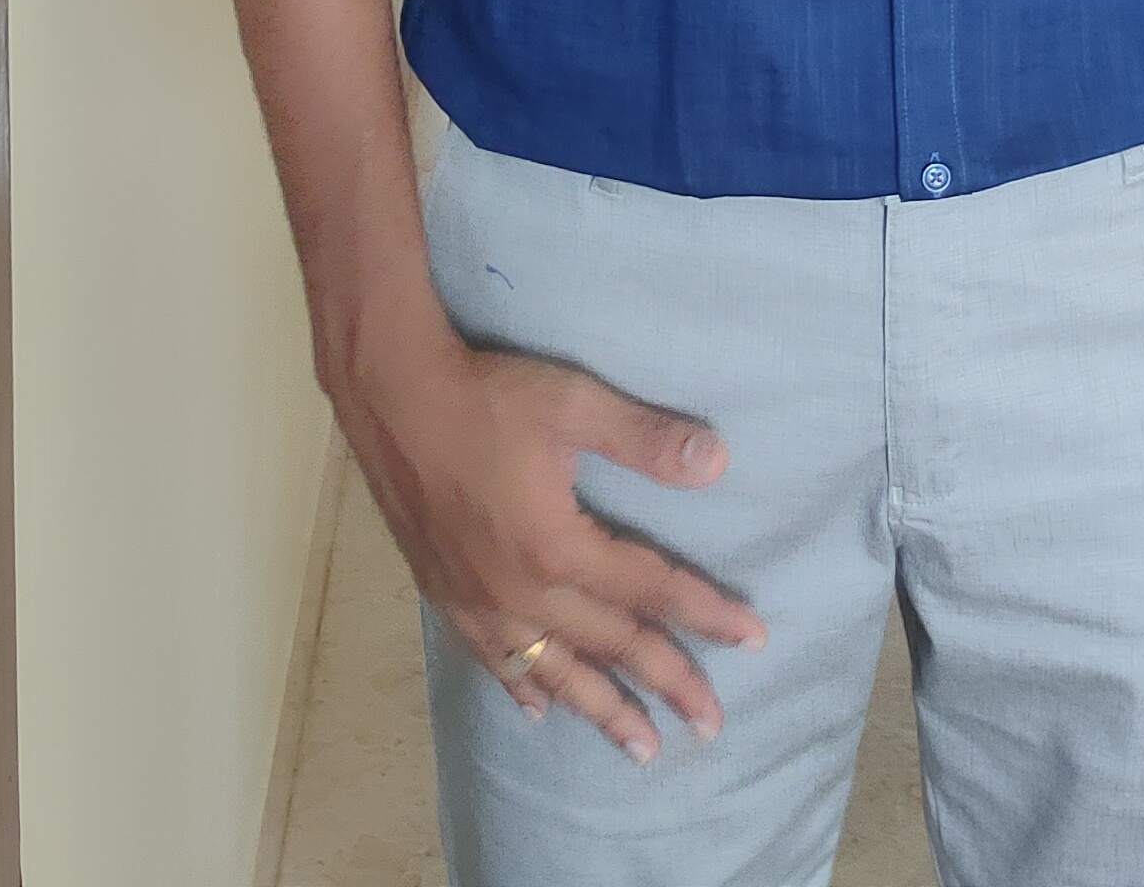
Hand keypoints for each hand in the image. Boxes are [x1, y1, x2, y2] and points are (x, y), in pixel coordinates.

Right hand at [331, 301, 766, 762]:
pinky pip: (495, 661)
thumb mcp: (574, 403)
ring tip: (642, 748)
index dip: (705, 614)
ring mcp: (480, 603)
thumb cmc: (487, 397)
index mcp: (558, 549)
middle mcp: (521, 593)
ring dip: (602, 711)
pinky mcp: (446, 597)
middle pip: (611, 646)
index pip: (651, 590)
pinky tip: (541, 712)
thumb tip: (717, 464)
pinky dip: (525, 689)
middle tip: (711, 723)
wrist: (392, 396)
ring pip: (554, 673)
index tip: (752, 639)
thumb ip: (645, 439)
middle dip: (667, 682)